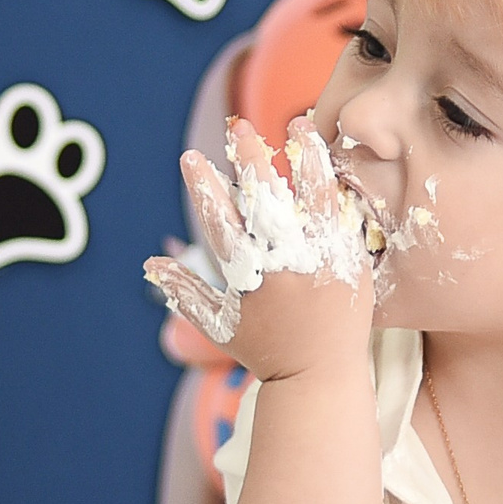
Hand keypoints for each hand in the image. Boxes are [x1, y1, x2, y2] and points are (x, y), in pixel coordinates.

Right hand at [144, 117, 375, 382]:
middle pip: (265, 203)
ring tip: (298, 125)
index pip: (220, 224)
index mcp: (250, 279)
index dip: (203, 189)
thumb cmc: (268, 353)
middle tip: (239, 127)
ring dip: (304, 158)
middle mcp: (285, 267)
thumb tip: (150, 262)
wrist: (323, 378)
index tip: (190, 157)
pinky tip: (330, 159)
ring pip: (313, 200)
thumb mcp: (221, 326)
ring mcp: (322, 263)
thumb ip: (186, 291)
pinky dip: (336, 187)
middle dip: (250, 161)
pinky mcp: (352, 264)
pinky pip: (345, 217)